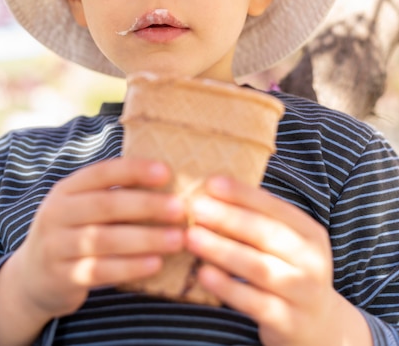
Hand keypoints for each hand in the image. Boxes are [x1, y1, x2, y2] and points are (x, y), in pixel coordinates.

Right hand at [4, 158, 185, 321]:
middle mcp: (57, 213)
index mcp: (67, 189)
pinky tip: (155, 264)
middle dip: (146, 205)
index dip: (134, 170)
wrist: (33, 277)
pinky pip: (100, 271)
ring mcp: (56, 246)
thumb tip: (168, 181)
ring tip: (177, 239)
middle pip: (106, 205)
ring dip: (145, 238)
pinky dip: (130, 267)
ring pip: (105, 239)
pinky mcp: (62, 277)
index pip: (102, 172)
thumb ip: (114, 194)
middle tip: (180, 208)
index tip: (166, 172)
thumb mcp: (82, 206)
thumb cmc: (75, 232)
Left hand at [186, 177, 370, 345]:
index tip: (212, 183)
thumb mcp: (285, 244)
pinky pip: (254, 302)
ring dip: (222, 250)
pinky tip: (203, 274)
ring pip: (259, 267)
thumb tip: (212, 191)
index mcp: (309, 232)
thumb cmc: (288, 271)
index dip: (243, 194)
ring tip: (192, 237)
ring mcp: (303, 292)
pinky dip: (227, 287)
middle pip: (267, 234)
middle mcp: (312, 260)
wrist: (318, 326)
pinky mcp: (289, 322)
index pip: (275, 207)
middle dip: (229, 218)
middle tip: (196, 207)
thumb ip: (256, 219)